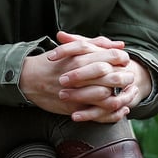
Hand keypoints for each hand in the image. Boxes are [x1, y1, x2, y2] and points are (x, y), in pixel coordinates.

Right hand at [19, 32, 139, 122]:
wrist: (29, 78)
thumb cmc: (53, 62)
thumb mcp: (73, 48)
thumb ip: (97, 44)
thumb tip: (120, 46)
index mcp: (81, 56)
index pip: (113, 57)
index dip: (123, 59)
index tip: (124, 62)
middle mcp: (81, 73)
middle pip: (114, 77)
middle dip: (126, 79)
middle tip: (129, 79)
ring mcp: (77, 91)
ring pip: (108, 97)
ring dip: (121, 97)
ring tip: (126, 95)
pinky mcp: (73, 106)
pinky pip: (97, 113)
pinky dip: (112, 113)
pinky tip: (120, 110)